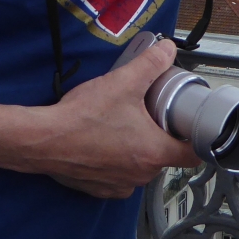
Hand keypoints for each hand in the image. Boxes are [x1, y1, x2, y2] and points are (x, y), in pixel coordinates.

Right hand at [25, 40, 198, 198]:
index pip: (193, 155)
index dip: (195, 140)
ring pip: (140, 166)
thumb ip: (150, 64)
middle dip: (160, 137)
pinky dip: (116, 161)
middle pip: (164, 157)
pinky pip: (119, 175)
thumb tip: (167, 50)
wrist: (43, 140)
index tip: (189, 126)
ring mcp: (120, 185)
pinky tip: (103, 142)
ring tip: (122, 126)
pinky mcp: (100, 189)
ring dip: (136, 149)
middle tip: (148, 114)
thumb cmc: (82, 117)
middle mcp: (141, 175)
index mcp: (154, 152)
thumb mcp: (122, 82)